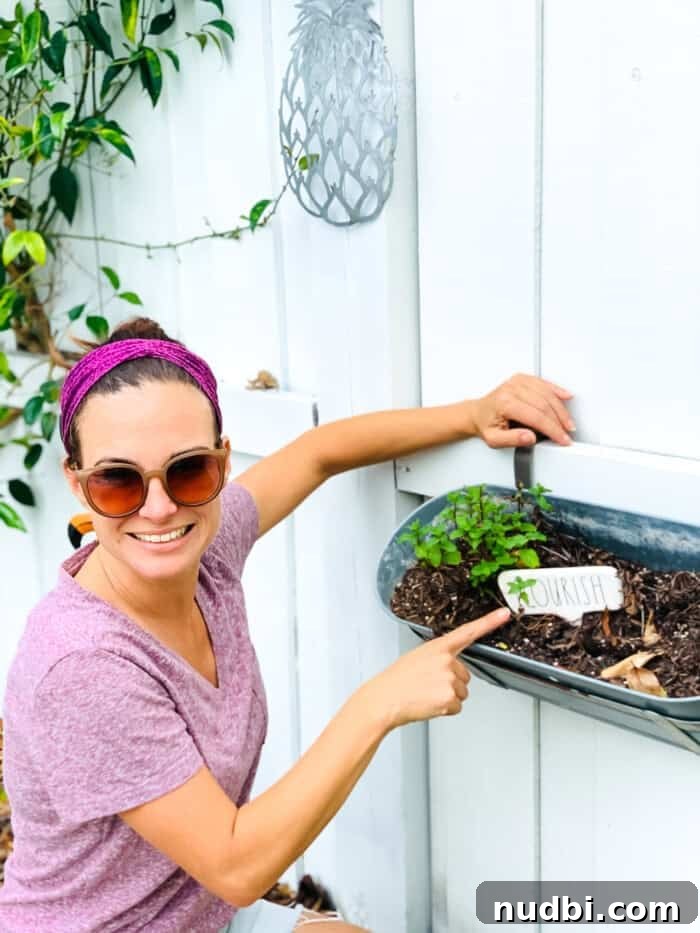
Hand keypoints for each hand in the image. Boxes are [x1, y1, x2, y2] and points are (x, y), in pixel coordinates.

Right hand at [367, 608, 510, 730]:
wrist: (384, 699)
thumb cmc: (397, 680)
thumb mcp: (417, 658)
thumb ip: (438, 657)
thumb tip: (451, 667)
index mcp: (438, 647)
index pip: (469, 631)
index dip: (489, 622)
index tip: (505, 614)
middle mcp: (447, 660)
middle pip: (465, 675)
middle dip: (450, 683)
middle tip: (427, 685)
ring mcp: (450, 678)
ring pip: (461, 692)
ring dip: (446, 697)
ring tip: (425, 694)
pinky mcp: (450, 697)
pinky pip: (456, 707)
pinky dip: (444, 709)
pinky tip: (428, 703)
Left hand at [470, 373, 574, 446]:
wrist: (477, 413)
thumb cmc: (485, 425)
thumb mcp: (494, 439)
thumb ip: (512, 440)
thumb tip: (530, 438)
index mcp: (505, 403)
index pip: (536, 417)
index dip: (552, 429)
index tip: (561, 438)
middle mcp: (512, 389)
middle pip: (544, 404)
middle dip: (559, 421)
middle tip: (567, 433)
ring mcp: (517, 382)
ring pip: (547, 393)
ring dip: (561, 409)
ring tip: (567, 422)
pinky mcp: (522, 379)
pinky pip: (543, 383)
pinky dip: (556, 390)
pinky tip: (565, 396)